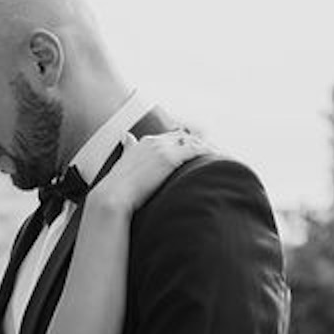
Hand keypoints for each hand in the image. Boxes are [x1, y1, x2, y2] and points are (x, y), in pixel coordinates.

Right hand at [86, 129, 206, 212]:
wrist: (113, 197)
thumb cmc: (117, 187)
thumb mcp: (123, 162)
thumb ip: (128, 148)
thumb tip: (125, 136)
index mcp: (145, 143)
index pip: (172, 137)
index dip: (186, 144)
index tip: (197, 151)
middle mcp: (155, 141)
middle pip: (185, 137)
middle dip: (199, 144)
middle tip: (214, 154)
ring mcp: (163, 148)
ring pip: (193, 142)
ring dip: (207, 148)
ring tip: (220, 157)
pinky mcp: (170, 158)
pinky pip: (196, 150)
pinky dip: (208, 152)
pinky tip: (217, 159)